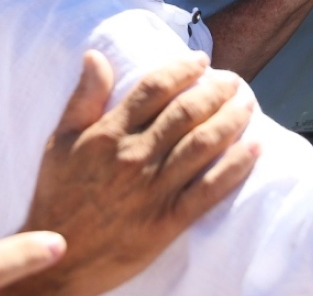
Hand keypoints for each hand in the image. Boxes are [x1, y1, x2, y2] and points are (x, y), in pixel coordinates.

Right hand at [9, 51, 259, 294]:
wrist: (59, 258)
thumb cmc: (58, 196)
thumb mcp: (60, 142)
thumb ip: (83, 98)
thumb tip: (95, 55)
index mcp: (109, 134)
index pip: (154, 89)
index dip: (182, 70)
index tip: (201, 61)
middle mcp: (135, 157)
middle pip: (186, 113)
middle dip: (216, 92)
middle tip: (233, 81)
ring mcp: (153, 190)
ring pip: (202, 145)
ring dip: (231, 121)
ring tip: (247, 105)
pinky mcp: (167, 221)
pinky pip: (209, 190)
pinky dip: (235, 167)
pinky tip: (254, 150)